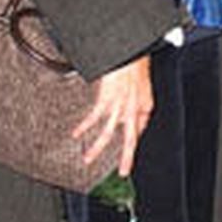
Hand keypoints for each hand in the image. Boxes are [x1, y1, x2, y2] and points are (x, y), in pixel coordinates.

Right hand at [72, 55, 153, 176]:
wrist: (130, 51)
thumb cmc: (136, 61)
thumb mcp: (144, 82)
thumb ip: (138, 97)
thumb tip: (134, 106)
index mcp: (145, 105)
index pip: (140, 128)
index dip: (134, 139)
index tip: (130, 151)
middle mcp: (134, 109)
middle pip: (131, 140)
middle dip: (127, 158)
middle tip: (124, 171)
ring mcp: (120, 106)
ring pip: (108, 134)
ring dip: (97, 148)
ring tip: (88, 159)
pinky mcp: (107, 100)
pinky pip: (94, 118)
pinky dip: (84, 126)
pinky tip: (76, 133)